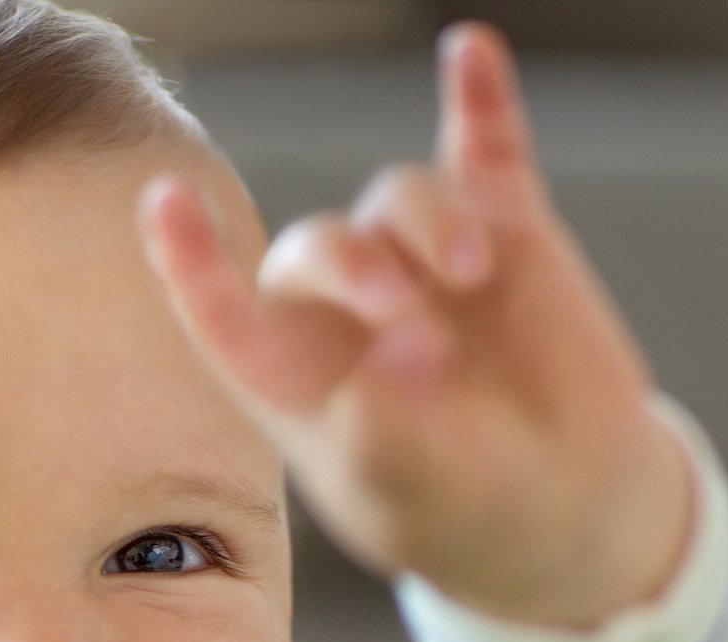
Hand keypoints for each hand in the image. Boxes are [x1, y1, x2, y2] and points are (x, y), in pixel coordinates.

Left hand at [140, 23, 693, 629]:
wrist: (564, 496)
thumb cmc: (460, 502)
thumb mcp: (415, 492)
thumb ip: (387, 437)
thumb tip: (386, 362)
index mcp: (292, 376)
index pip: (223, 314)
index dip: (190, 261)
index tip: (163, 201)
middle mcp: (345, 306)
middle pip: (320, 245)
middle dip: (356, 272)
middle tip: (414, 333)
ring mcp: (422, 258)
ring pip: (400, 199)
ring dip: (429, 227)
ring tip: (470, 281)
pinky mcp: (503, 225)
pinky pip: (482, 148)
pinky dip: (480, 101)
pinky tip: (472, 53)